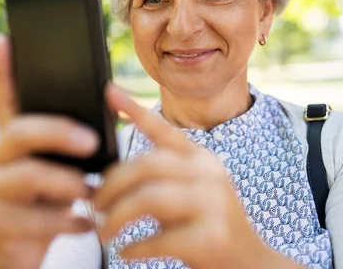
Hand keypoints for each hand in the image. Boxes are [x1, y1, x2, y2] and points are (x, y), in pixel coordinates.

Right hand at [0, 33, 98, 268]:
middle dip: (58, 132)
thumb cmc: (50, 201)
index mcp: (14, 140)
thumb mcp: (62, 169)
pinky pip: (32, 219)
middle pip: (19, 131)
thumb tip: (112, 111)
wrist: (21, 252)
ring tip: (91, 191)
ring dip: (66, 183)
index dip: (3, 70)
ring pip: (25, 175)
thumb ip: (73, 143)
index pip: (6, 99)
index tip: (2, 38)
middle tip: (91, 142)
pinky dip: (66, 221)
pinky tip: (86, 222)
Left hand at [94, 85, 301, 268]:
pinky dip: (135, 247)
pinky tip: (126, 252)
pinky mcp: (213, 237)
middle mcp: (209, 174)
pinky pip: (160, 238)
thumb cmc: (207, 226)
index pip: (163, 129)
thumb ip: (161, 177)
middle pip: (147, 165)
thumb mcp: (189, 191)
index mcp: (200, 159)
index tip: (108, 91)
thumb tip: (112, 175)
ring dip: (117, 217)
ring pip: (149, 198)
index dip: (134, 109)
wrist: (249, 264)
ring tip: (104, 232)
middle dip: (111, 185)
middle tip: (93, 205)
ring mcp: (214, 204)